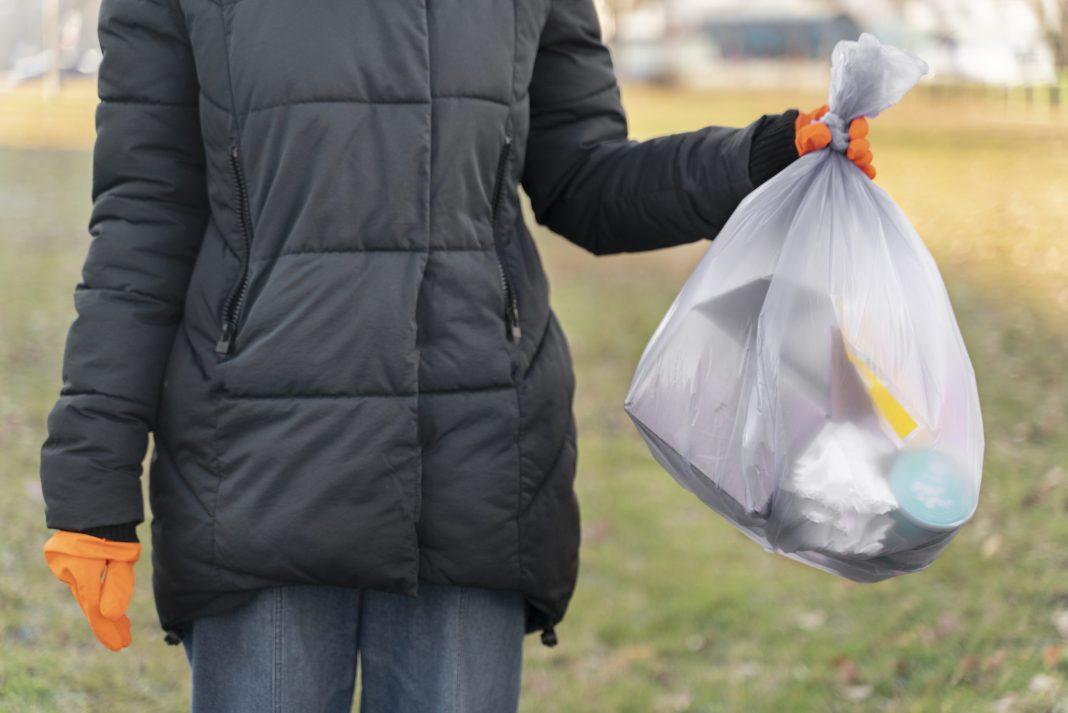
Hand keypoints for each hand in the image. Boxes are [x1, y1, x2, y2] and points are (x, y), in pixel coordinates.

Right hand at [44, 531, 140, 650]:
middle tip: (124, 641)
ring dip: (102, 609)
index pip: (95, 609)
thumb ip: (117, 585)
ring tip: (123, 626)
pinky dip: (94, 594)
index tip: (121, 646)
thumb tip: (110, 616)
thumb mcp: (124, 557)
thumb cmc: (115, 529)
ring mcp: (63, 566)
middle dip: (108, 622)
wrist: (94, 505)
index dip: (108, 629)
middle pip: (90, 604)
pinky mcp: (63, 561)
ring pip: (85, 593)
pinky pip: (80, 583)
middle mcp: (68, 571)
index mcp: (83, 570)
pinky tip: (105, 604)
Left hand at [794, 105, 875, 179]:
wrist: (791, 155)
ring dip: (862, 159)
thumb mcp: (803, 134)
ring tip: (854, 162)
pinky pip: (862, 170)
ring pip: (864, 155)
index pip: (857, 122)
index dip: (858, 128)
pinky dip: (866, 172)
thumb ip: (813, 133)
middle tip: (851, 152)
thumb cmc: (801, 140)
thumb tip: (825, 136)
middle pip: (862, 140)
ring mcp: (850, 155)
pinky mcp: (848, 168)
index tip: (851, 134)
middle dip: (860, 146)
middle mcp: (849, 139)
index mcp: (842, 125)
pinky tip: (866, 173)